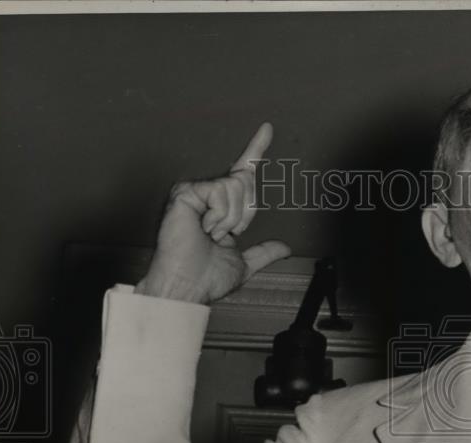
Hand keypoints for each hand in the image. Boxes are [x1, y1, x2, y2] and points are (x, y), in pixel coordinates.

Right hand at [136, 122, 290, 303]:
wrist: (188, 286)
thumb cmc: (207, 277)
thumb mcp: (244, 264)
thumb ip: (264, 252)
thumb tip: (283, 248)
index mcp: (221, 208)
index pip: (242, 174)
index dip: (256, 150)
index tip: (268, 128)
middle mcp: (207, 195)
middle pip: (246, 181)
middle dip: (244, 214)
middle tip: (223, 235)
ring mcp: (196, 191)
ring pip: (236, 187)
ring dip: (230, 219)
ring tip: (210, 233)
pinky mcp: (186, 191)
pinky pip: (221, 191)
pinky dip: (219, 216)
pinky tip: (202, 228)